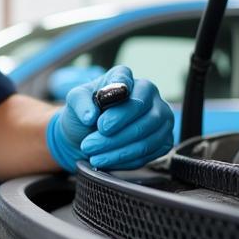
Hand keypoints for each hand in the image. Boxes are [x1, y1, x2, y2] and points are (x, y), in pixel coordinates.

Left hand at [46, 64, 173, 171]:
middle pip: (140, 114)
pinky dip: (125, 160)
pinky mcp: (164, 139)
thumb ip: (80, 102)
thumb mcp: (74, 101)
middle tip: (90, 144)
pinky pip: (149, 152)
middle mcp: (149, 93)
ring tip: (94, 155)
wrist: (87, 135)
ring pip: (146, 137)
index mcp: (126, 78)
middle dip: (114, 135)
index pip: (125, 83)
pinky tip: (107, 160)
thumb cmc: (85, 113)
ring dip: (118, 151)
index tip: (100, 123)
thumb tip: (90, 116)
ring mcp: (161, 116)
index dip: (115, 105)